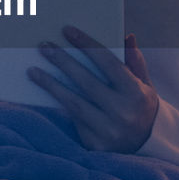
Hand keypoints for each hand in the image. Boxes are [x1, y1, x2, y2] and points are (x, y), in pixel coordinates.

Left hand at [27, 28, 158, 152]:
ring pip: (73, 102)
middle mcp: (123, 112)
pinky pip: (72, 119)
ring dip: (51, 84)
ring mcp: (108, 130)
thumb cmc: (140, 109)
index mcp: (137, 93)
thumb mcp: (145, 86)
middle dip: (63, 61)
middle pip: (86, 81)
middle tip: (43, 46)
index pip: (108, 63)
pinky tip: (45, 91)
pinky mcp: (94, 144)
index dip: (87, 45)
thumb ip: (135, 62)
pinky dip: (58, 103)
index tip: (67, 30)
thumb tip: (127, 36)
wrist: (145, 149)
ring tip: (33, 71)